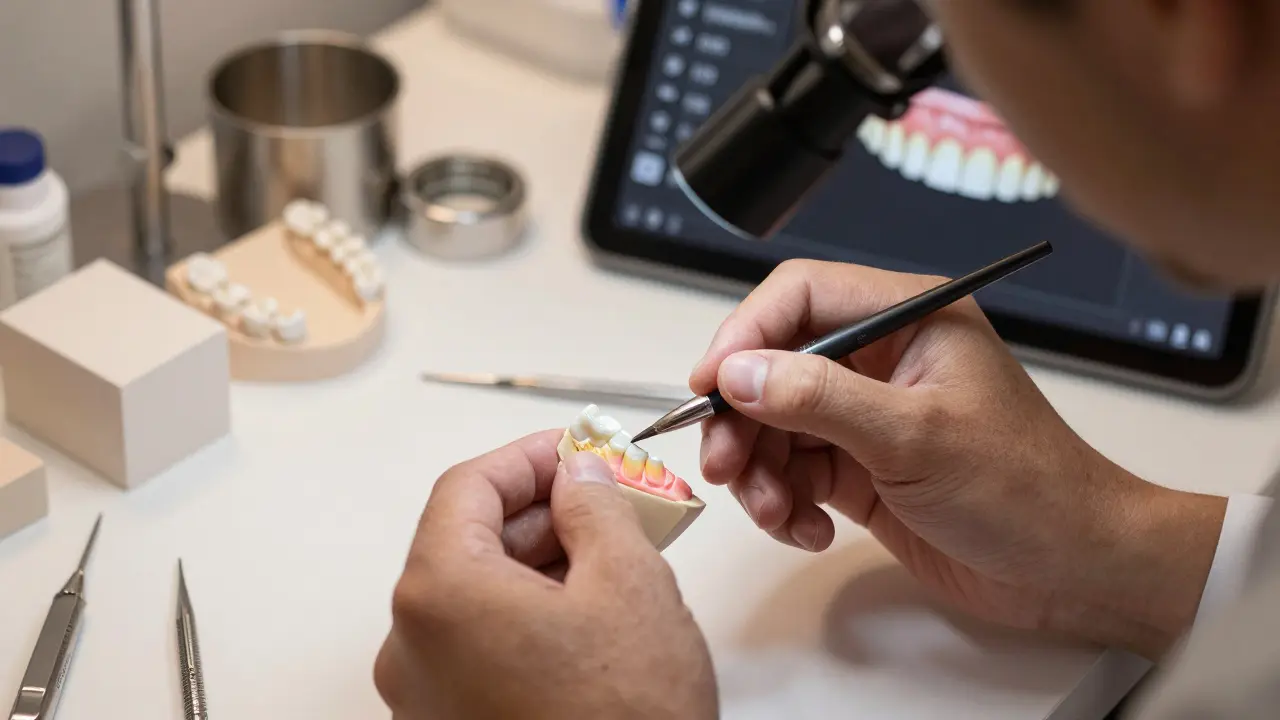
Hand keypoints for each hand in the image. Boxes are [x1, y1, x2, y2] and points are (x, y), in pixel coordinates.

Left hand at [373, 430, 717, 719]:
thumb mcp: (628, 583)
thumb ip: (597, 506)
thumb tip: (580, 474)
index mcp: (439, 595)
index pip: (467, 488)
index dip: (528, 458)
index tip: (574, 448)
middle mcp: (413, 645)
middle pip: (468, 541)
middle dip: (543, 509)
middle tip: (606, 492)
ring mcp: (427, 694)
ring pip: (479, 594)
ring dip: (541, 558)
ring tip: (611, 545)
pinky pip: (483, 642)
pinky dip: (530, 610)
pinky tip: (588, 602)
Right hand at [690, 259, 1226, 659]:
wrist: (1070, 570)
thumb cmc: (1023, 488)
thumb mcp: (915, 436)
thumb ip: (820, 399)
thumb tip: (738, 373)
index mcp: (907, 318)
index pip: (800, 296)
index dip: (744, 333)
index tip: (707, 384)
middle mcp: (880, 358)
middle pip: (773, 364)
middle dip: (742, 419)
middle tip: (724, 466)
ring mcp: (866, 415)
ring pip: (774, 424)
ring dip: (760, 471)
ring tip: (775, 514)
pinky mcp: (859, 468)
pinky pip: (792, 472)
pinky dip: (785, 504)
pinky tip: (810, 531)